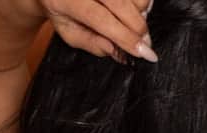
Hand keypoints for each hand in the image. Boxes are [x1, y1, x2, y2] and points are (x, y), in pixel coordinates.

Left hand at [29, 0, 157, 61]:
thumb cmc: (61, 7)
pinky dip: (141, 2)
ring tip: (132, 22)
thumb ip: (91, 43)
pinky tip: (132, 8)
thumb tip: (115, 50)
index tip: (145, 53)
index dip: (126, 38)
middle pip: (122, 5)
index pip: (102, 19)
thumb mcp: (68, 31)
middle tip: (145, 44)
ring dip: (140, 13)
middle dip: (139, 29)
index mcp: (68, 0)